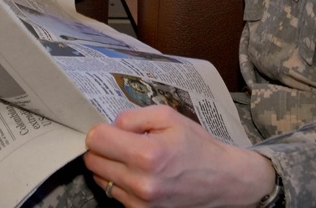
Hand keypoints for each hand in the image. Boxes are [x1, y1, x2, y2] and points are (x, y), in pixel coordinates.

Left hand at [83, 105, 275, 206]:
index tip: (111, 129)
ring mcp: (140, 203)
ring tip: (131, 158)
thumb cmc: (197, 145)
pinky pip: (114, 194)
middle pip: (92, 161)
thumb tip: (111, 126)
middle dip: (102, 148)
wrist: (222, 180)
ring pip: (100, 179)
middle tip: (120, 142)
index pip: (97, 140)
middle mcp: (141, 182)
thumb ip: (134, 116)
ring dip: (109, 166)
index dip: (101, 130)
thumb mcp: (169, 117)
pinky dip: (120, 182)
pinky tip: (138, 174)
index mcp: (148, 154)